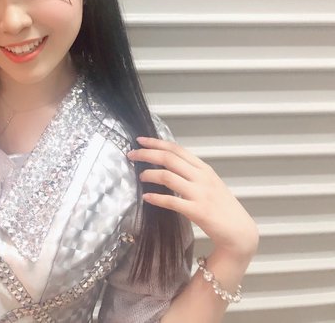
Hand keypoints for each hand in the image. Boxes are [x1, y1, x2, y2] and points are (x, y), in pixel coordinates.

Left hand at [127, 136, 258, 261]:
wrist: (240, 232)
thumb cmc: (223, 208)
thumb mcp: (210, 183)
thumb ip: (192, 173)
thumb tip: (168, 163)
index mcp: (204, 169)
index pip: (176, 149)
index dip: (156, 142)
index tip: (140, 140)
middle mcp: (202, 178)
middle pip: (169, 158)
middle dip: (146, 154)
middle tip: (131, 155)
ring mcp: (200, 194)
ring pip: (167, 176)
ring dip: (149, 175)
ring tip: (140, 176)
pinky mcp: (198, 211)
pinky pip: (171, 201)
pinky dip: (156, 198)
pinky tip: (146, 198)